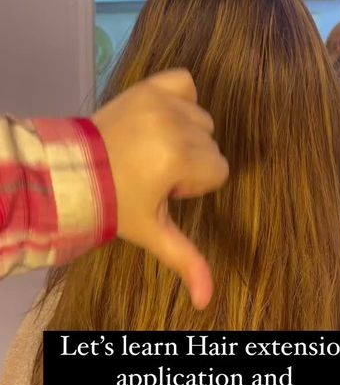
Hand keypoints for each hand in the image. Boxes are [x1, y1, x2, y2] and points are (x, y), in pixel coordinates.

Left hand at [92, 69, 228, 309]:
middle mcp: (175, 124)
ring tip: (153, 149)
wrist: (75, 172)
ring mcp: (160, 101)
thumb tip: (207, 301)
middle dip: (191, 163)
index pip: (219, 171)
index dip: (194, 185)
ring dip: (186, 135)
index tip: (164, 190)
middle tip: (155, 172)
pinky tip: (163, 119)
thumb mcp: (154, 233)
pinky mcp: (148, 86)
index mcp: (179, 159)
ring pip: (202, 120)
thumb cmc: (116, 205)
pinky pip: (185, 83)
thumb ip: (185, 260)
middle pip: (212, 146)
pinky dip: (181, 99)